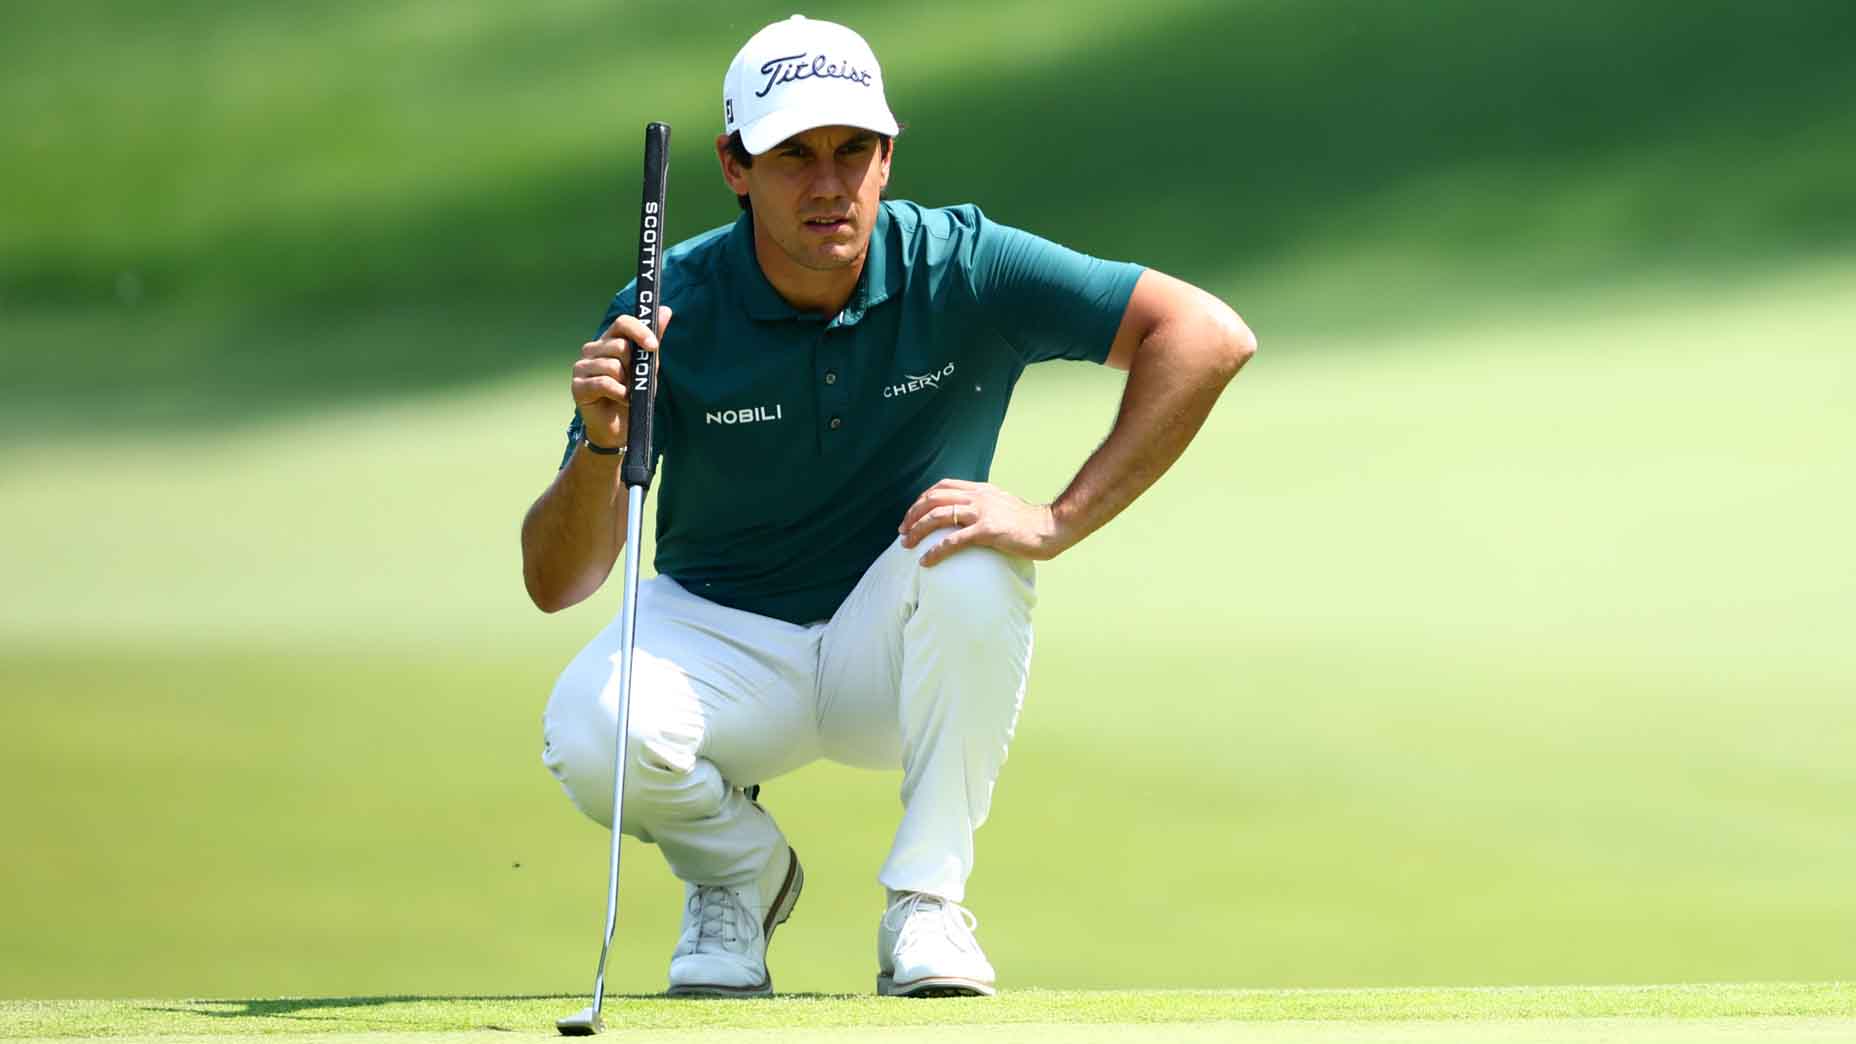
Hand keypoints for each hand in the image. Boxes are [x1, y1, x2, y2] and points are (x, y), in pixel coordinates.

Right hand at [572, 306, 672, 449]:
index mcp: (609, 341)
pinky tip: (620, 400)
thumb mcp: (648, 366)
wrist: (620, 428)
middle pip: (619, 345)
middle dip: (633, 367)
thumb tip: (665, 309)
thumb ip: (653, 339)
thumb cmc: (633, 395)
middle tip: (633, 382)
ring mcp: (582, 367)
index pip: (622, 323)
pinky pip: (604, 383)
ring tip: (626, 393)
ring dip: (627, 384)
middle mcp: (592, 350)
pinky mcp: (577, 386)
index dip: (639, 331)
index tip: (653, 346)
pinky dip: (619, 394)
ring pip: (613, 366)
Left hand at [897, 478, 1070, 565]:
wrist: (1051, 527)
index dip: (922, 500)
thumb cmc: (1029, 522)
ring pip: (938, 516)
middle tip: (902, 531)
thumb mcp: (1002, 506)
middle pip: (933, 498)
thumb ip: (985, 506)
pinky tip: (925, 562)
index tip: (912, 515)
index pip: (942, 487)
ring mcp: (982, 512)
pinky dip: (935, 551)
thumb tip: (968, 516)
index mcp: (981, 490)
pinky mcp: (988, 531)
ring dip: (917, 530)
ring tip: (906, 545)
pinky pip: (953, 541)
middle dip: (912, 514)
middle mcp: (978, 497)